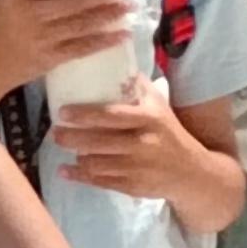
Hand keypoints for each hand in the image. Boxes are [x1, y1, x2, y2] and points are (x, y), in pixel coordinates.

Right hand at [0, 0, 134, 106]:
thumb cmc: (3, 15)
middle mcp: (30, 13)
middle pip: (72, 2)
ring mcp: (42, 38)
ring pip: (81, 24)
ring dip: (109, 15)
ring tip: (130, 5)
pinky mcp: (51, 59)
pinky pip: (82, 48)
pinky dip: (104, 41)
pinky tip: (124, 34)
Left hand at [52, 90, 216, 208]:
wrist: (192, 172)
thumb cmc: (169, 133)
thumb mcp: (159, 106)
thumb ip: (138, 86)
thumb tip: (117, 60)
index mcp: (149, 120)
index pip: (111, 115)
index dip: (85, 114)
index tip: (63, 111)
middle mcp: (143, 144)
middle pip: (99, 142)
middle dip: (72, 137)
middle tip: (55, 131)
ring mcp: (137, 168)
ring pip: (97, 163)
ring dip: (76, 156)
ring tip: (61, 146)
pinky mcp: (132, 187)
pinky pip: (101, 182)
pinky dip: (80, 176)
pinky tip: (65, 170)